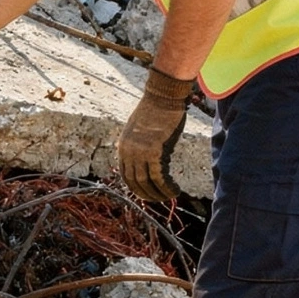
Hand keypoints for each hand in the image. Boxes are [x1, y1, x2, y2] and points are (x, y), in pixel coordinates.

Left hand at [117, 67, 194, 201]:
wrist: (162, 97)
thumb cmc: (156, 111)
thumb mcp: (141, 130)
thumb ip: (141, 146)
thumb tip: (151, 162)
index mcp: (123, 147)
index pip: (125, 175)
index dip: (136, 187)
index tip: (147, 194)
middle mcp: (127, 152)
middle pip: (134, 182)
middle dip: (147, 194)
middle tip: (159, 199)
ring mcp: (139, 153)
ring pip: (147, 182)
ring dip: (159, 194)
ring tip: (170, 196)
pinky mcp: (153, 152)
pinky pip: (159, 177)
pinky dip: (167, 187)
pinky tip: (175, 190)